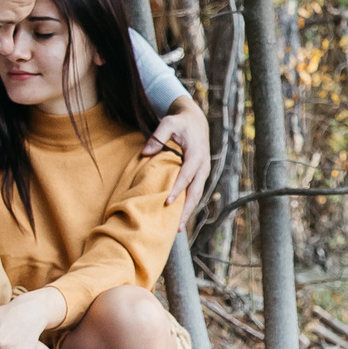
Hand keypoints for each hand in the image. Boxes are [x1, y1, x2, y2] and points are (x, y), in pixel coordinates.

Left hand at [143, 95, 212, 228]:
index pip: (187, 176)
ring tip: (177, 227)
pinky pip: (195, 192)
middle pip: (196, 192)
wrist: (196, 120)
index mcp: (196, 154)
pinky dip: (188, 204)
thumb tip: (144, 153)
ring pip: (197, 195)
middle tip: (176, 226)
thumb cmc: (180, 122)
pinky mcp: (200, 175)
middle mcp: (203, 166)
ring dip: (188, 211)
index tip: (168, 202)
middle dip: (187, 209)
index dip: (178, 189)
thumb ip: (157, 137)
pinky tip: (179, 215)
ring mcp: (203, 172)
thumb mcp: (169, 123)